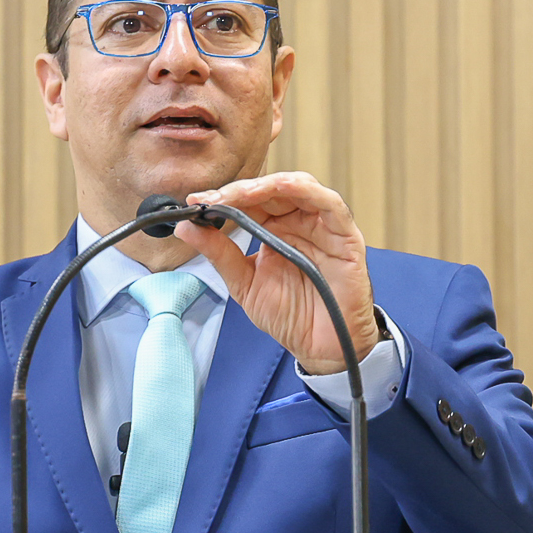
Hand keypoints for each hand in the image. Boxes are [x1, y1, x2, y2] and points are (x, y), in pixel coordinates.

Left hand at [177, 172, 377, 373]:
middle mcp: (299, 222)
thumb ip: (219, 253)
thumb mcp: (244, 283)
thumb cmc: (290, 315)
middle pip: (271, 189)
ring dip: (268, 185)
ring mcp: (323, 227)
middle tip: (212, 198)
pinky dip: (306, 191)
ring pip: (299, 187)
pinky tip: (282, 188)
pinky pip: (330, 204)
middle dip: (239, 190)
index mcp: (275, 229)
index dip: (223, 197)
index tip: (195, 202)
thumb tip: (186, 227)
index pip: (250, 200)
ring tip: (240, 194)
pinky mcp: (346, 236)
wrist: (320, 347)